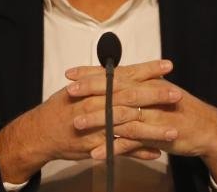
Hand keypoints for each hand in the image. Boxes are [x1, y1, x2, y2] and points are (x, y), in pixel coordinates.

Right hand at [0, 59, 172, 182]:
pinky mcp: (96, 146)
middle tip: (176, 93)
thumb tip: (121, 71)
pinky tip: (156, 152)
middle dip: (156, 95)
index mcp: (95, 87)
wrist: (40, 133)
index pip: (125, 75)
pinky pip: (121, 149)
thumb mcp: (79, 87)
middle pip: (131, 97)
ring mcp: (97, 126)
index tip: (167, 65)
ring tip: (174, 129)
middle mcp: (97, 104)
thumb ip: (101, 80)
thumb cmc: (61, 108)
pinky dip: (138, 151)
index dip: (147, 69)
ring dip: (153, 128)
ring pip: (129, 125)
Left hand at [66, 59, 216, 188]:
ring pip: (121, 115)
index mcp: (147, 82)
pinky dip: (114, 147)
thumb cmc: (178, 110)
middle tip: (69, 92)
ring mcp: (154, 116)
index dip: (92, 73)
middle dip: (91, 90)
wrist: (208, 129)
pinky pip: (132, 142)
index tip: (70, 73)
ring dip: (98, 119)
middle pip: (116, 90)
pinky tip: (97, 153)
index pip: (115, 74)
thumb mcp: (157, 92)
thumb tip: (110, 78)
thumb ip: (135, 86)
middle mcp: (150, 95)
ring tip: (76, 123)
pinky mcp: (159, 136)